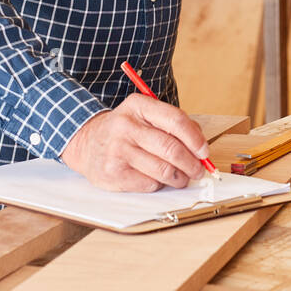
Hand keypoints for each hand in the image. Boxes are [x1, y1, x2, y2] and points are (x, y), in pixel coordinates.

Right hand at [60, 93, 210, 191]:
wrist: (86, 143)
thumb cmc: (123, 131)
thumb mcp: (144, 116)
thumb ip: (172, 125)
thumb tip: (200, 147)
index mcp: (138, 106)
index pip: (176, 120)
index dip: (195, 139)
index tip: (204, 152)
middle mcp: (126, 126)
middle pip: (171, 148)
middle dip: (192, 163)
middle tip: (198, 170)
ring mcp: (118, 150)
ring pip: (164, 170)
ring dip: (179, 178)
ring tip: (181, 178)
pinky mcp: (113, 173)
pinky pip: (150, 184)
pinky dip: (159, 184)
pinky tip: (156, 179)